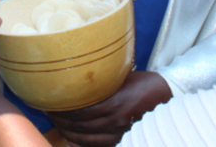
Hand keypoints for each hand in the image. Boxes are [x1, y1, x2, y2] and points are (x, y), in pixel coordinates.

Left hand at [46, 71, 172, 146]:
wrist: (167, 95)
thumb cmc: (142, 81)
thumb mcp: (120, 76)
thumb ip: (100, 83)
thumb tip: (76, 84)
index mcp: (115, 103)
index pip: (80, 112)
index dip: (61, 110)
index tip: (50, 103)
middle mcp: (116, 120)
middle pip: (79, 127)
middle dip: (60, 121)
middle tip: (48, 113)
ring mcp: (120, 132)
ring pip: (86, 138)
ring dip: (67, 133)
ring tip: (57, 124)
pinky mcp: (123, 137)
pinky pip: (98, 145)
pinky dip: (81, 143)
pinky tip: (71, 139)